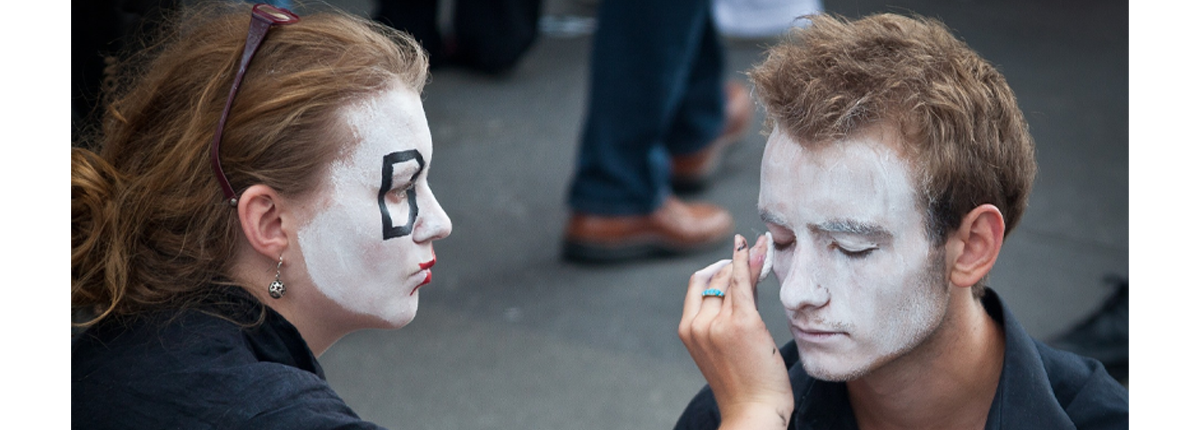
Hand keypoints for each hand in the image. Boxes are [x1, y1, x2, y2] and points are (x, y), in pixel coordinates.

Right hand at [679, 234, 793, 429]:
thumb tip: (743, 280)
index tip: (734, 259)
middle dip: (735, 263)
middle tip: (758, 251)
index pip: (699, 285)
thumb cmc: (745, 383)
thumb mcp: (724, 347)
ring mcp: (718, 323)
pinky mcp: (743, 323)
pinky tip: (756, 247)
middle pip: (715, 278)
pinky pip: (743, 282)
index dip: (716, 269)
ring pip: (731, 278)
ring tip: (765, 248)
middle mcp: (698, 323)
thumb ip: (727, 315)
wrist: (754, 411)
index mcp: (687, 330)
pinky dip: (748, 260)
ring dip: (748, 259)